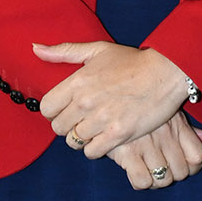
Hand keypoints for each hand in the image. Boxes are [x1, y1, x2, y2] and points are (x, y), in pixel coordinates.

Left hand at [35, 40, 191, 156]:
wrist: (166, 73)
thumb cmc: (133, 61)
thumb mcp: (97, 50)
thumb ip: (64, 51)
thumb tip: (35, 48)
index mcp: (77, 81)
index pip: (46, 108)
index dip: (54, 111)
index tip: (66, 110)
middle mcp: (85, 101)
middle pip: (58, 128)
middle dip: (67, 126)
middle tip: (82, 121)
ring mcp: (102, 119)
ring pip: (74, 142)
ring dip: (82, 138)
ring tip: (94, 130)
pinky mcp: (119, 133)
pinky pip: (92, 152)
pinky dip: (96, 149)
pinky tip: (104, 139)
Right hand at [109, 111, 201, 190]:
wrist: (104, 97)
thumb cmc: (138, 105)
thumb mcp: (166, 112)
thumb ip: (190, 130)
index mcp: (176, 123)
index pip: (198, 156)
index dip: (194, 167)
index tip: (183, 166)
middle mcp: (164, 134)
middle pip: (182, 172)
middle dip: (172, 175)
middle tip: (160, 168)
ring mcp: (146, 144)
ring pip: (164, 180)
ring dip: (156, 181)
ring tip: (147, 170)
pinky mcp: (126, 152)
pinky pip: (142, 181)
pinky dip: (140, 181)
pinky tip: (133, 170)